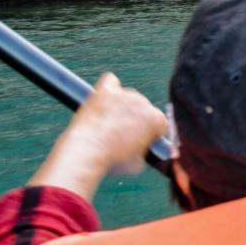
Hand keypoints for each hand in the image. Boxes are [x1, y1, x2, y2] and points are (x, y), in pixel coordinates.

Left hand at [27, 72, 168, 200]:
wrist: (86, 153)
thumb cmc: (111, 161)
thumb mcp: (138, 163)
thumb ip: (146, 151)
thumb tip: (146, 150)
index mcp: (156, 120)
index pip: (159, 123)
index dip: (149, 134)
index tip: (140, 140)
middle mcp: (144, 103)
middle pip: (143, 109)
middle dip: (135, 119)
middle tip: (121, 134)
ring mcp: (125, 94)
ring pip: (127, 97)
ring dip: (121, 107)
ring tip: (107, 123)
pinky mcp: (106, 91)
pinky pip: (110, 81)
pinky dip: (109, 89)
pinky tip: (104, 99)